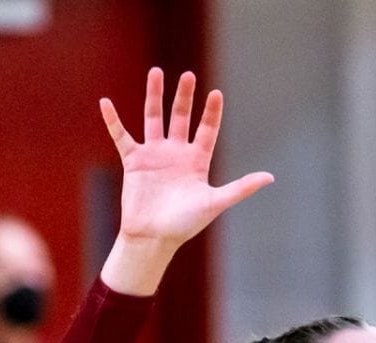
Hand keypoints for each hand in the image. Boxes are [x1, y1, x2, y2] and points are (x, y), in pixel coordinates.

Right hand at [99, 68, 272, 250]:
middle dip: (184, 96)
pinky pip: (121, 136)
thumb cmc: (185, 224)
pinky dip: (113, 120)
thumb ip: (241, 187)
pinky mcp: (133, 161)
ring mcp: (154, 155)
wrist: (154, 238)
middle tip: (188, 75)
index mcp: (197, 161)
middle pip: (181, 117)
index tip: (216, 93)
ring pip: (154, 118)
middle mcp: (176, 153)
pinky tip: (105, 103)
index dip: (211, 113)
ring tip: (156, 72)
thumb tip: (270, 178)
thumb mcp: (216, 202)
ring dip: (154, 96)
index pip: (207, 130)